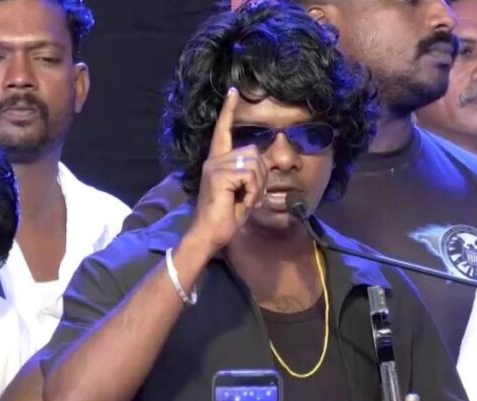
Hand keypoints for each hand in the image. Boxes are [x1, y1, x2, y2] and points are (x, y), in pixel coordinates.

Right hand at [188, 88, 267, 250]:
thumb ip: (252, 173)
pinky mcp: (219, 175)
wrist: (209, 234)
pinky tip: (242, 202)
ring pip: (254, 164)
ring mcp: (215, 166)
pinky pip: (249, 176)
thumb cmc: (226, 215)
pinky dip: (252, 192)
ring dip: (257, 186)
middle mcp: (214, 159)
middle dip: (261, 175)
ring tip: (246, 200)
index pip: (223, 130)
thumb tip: (267, 160)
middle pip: (253, 152)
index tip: (234, 91)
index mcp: (218, 161)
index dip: (229, 110)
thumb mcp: (243, 190)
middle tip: (251, 195)